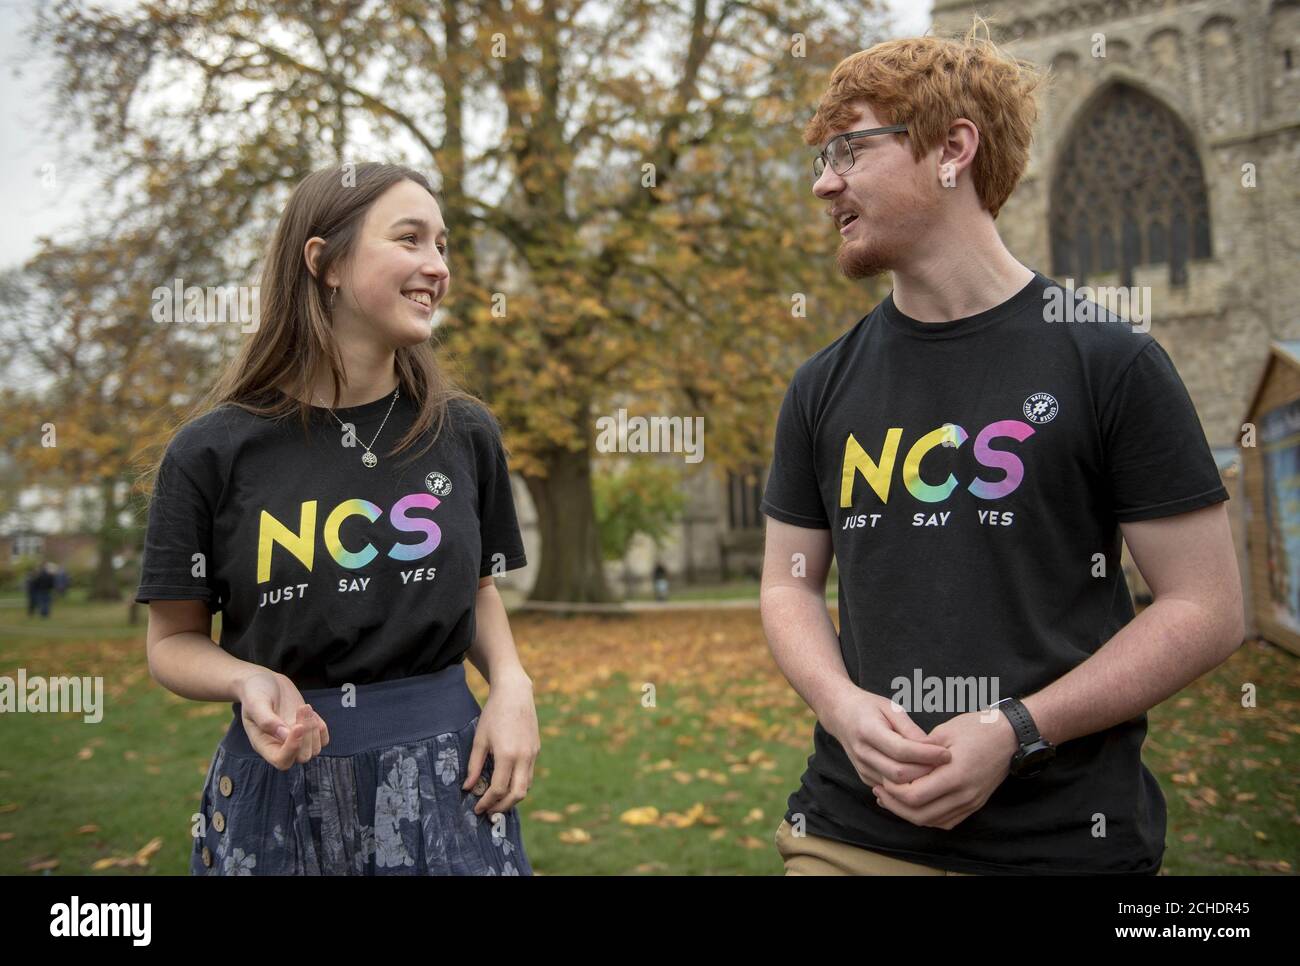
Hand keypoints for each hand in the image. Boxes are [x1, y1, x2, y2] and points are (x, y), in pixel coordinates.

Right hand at [234, 669, 328, 770]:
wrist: (265, 681)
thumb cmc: (255, 691)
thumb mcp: (255, 702)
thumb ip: (267, 720)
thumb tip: (285, 735)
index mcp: (264, 744)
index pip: (282, 760)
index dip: (293, 748)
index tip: (298, 726)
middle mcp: (280, 745)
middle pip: (302, 756)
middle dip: (307, 734)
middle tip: (301, 708)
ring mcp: (295, 739)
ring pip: (314, 750)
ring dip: (314, 729)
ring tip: (304, 707)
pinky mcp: (307, 731)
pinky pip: (322, 740)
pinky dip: (321, 728)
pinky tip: (311, 712)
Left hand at [463, 669, 538, 816]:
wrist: (515, 693)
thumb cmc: (494, 714)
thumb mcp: (479, 739)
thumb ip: (474, 766)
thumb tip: (468, 788)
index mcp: (507, 755)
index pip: (498, 789)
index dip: (486, 802)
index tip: (477, 808)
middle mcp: (523, 758)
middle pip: (517, 794)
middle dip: (502, 807)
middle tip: (488, 811)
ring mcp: (533, 754)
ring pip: (526, 787)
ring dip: (512, 799)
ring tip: (496, 801)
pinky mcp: (536, 750)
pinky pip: (529, 775)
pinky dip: (518, 785)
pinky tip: (506, 785)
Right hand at [821, 685, 951, 786]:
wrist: (840, 714)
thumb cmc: (869, 707)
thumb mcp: (891, 708)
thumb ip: (910, 729)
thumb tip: (932, 748)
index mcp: (867, 731)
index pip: (901, 750)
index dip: (926, 755)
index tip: (947, 753)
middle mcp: (862, 753)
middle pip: (899, 774)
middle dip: (925, 772)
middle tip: (945, 766)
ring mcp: (861, 768)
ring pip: (895, 786)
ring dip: (919, 782)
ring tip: (938, 773)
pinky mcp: (865, 777)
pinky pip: (890, 788)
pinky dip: (908, 786)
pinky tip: (923, 778)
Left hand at [872, 708, 1018, 829]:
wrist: (1009, 737)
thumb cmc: (976, 729)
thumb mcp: (944, 732)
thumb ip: (920, 751)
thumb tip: (898, 762)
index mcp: (955, 774)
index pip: (915, 795)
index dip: (894, 791)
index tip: (883, 779)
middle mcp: (964, 794)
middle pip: (921, 815)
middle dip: (896, 806)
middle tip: (880, 792)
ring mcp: (971, 803)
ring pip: (932, 821)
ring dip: (909, 814)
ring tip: (891, 798)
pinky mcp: (974, 805)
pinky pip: (945, 821)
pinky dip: (926, 817)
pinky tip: (913, 805)